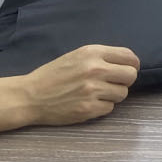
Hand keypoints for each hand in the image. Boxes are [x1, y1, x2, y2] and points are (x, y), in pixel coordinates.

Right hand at [22, 44, 139, 124]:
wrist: (29, 96)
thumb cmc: (53, 75)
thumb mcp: (76, 56)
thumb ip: (101, 57)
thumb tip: (128, 63)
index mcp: (92, 53)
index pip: (129, 57)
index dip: (132, 64)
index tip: (126, 69)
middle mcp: (95, 69)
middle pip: (131, 75)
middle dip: (124, 80)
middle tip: (113, 83)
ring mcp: (92, 90)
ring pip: (122, 93)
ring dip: (113, 95)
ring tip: (96, 93)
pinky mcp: (89, 108)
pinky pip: (110, 108)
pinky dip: (102, 107)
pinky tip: (88, 103)